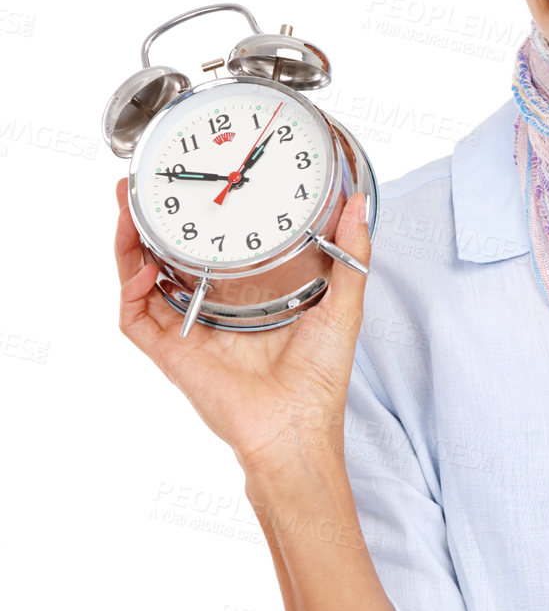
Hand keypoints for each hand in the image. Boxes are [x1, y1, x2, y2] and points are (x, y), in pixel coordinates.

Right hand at [113, 175, 370, 472]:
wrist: (298, 430)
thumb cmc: (321, 379)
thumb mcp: (343, 304)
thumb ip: (350, 254)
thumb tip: (359, 204)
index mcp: (247, 299)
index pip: (215, 249)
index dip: (201, 217)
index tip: (202, 180)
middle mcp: (212, 312)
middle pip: (168, 258)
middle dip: (151, 221)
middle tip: (143, 185)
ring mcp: (188, 332)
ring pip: (142, 280)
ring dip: (129, 243)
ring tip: (127, 206)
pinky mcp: (172, 355)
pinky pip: (135, 318)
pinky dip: (129, 290)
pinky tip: (138, 267)